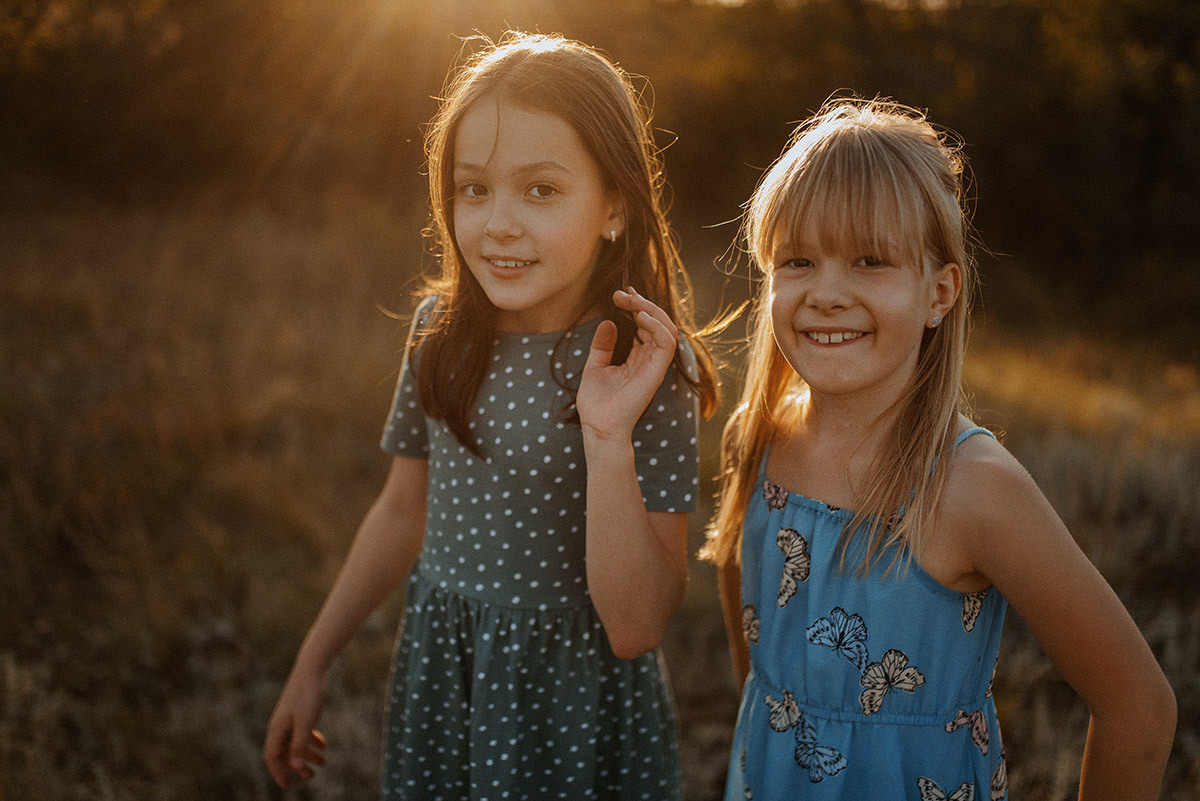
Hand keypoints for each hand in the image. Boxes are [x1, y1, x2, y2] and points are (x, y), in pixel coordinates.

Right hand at [263, 667, 328, 788]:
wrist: (313, 667)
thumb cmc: (308, 694)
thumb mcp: (305, 722)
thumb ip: (299, 745)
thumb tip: (295, 768)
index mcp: (277, 728)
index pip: (272, 757)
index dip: (277, 773)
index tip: (286, 786)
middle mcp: (281, 724)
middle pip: (285, 752)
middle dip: (297, 766)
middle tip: (312, 777)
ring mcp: (290, 717)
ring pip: (296, 742)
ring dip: (307, 754)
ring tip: (323, 763)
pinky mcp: (301, 710)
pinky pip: (303, 731)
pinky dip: (312, 740)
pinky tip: (323, 745)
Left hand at [577, 287, 678, 442]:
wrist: (598, 427)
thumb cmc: (597, 403)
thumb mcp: (595, 366)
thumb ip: (602, 346)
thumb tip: (609, 322)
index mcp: (637, 357)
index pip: (646, 325)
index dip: (637, 306)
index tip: (620, 294)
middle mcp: (649, 359)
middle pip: (658, 322)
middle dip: (642, 303)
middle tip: (621, 294)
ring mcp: (654, 365)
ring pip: (667, 327)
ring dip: (650, 309)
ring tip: (631, 301)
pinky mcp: (656, 371)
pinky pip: (667, 342)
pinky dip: (657, 325)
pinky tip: (639, 316)